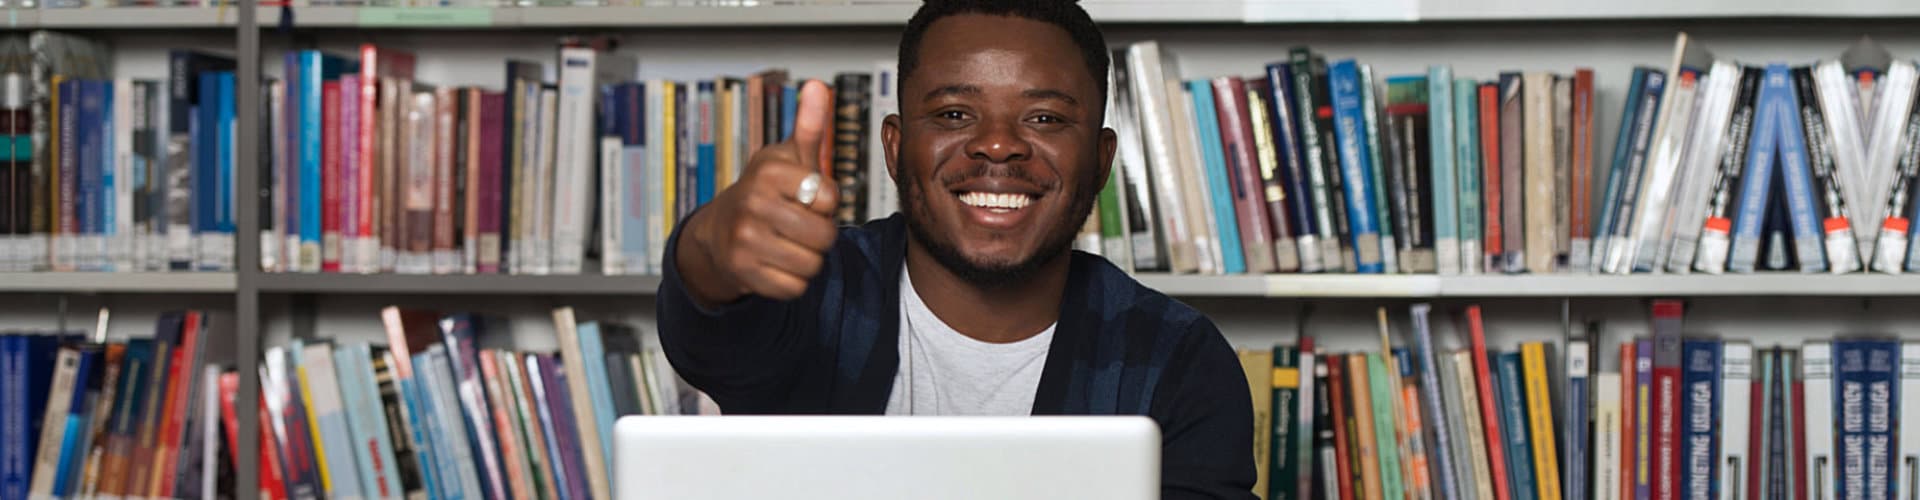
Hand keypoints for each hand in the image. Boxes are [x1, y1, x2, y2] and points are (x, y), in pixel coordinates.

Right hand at [680, 80, 838, 303]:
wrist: (717, 233)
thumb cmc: (764, 192)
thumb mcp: (787, 157)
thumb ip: (809, 125)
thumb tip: (817, 87)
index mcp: (769, 172)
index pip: (829, 197)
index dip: (825, 202)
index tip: (806, 198)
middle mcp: (753, 204)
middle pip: (824, 235)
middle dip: (819, 234)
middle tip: (798, 225)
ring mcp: (745, 240)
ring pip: (812, 263)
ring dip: (807, 258)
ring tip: (787, 243)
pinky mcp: (744, 273)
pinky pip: (795, 286)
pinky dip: (792, 280)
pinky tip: (776, 263)